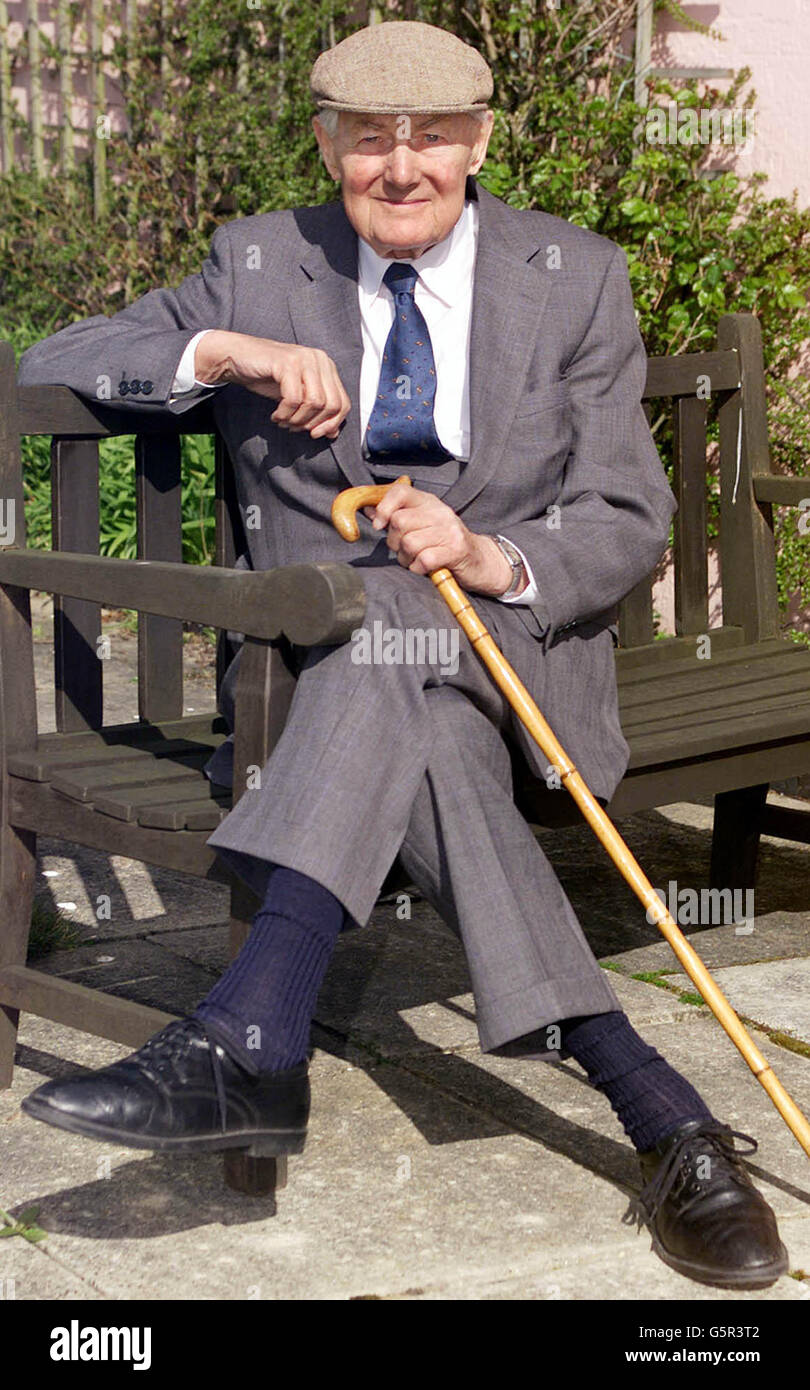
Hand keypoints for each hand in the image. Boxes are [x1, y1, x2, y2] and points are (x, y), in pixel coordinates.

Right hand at [194, 330, 349, 438]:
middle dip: (313, 423)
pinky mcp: (288, 363)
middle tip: (294, 427)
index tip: (314, 434)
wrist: (237, 357)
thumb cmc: (268, 377)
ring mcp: (305, 359)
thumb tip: (332, 434)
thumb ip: (317, 412)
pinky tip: (276, 415)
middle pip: (332, 405)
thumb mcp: (297, 397)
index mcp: (326, 367)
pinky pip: (294, 398)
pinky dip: (285, 413)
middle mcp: (320, 359)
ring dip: (297, 419)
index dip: (331, 424)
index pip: (343, 403)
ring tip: (283, 421)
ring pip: (314, 403)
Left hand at [363, 480, 524, 596]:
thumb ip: (397, 517)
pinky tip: (425, 568)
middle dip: (394, 542)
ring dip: (406, 558)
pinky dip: (418, 569)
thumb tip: (368, 510)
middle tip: (404, 550)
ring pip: (409, 543)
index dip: (383, 508)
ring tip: (416, 560)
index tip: (379, 525)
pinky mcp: (455, 551)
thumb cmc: (445, 545)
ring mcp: (449, 531)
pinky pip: (422, 560)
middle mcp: (440, 512)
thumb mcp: (423, 525)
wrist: (481, 561)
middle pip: (399, 522)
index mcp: (429, 502)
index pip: (400, 492)